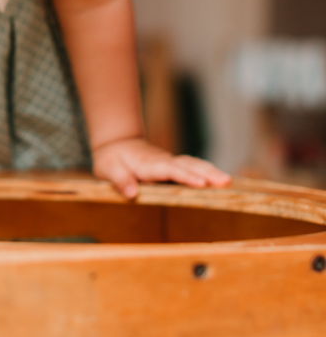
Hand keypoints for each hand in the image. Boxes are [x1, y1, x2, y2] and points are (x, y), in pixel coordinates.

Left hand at [92, 135, 230, 199]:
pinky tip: (220, 180)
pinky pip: (193, 167)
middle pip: (188, 165)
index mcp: (149, 164)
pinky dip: (208, 172)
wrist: (117, 143)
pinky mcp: (174, 167)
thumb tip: (132, 193)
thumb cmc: (112, 158)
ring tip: (228, 182)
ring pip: (194, 164)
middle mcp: (164, 161)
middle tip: (226, 182)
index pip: (170, 170)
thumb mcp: (108, 168)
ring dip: (211, 171)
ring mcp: (171, 163)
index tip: (201, 183)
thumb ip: (120, 179)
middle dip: (207, 173)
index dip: (186, 176)